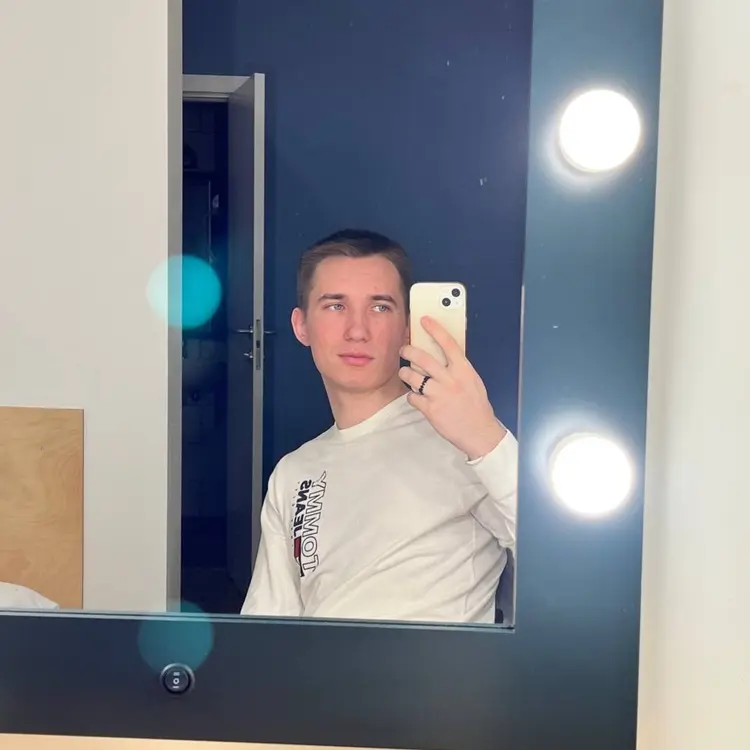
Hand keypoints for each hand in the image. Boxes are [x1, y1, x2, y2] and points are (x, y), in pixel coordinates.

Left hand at [399, 316, 506, 459]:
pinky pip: (412, 397)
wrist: (479, 432)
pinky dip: (411, 396)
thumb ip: (458, 368)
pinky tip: (416, 397)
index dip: (435, 329)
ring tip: (405, 374)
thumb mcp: (472, 381)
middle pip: (423, 358)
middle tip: (403, 349)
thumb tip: (442, 355)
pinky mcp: (430, 409)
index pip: (448, 344)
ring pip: (412, 377)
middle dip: (408, 350)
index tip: (424, 320)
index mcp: (464, 370)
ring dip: (405, 373)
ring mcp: (439, 395)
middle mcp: (451, 380)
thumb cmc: (476, 406)